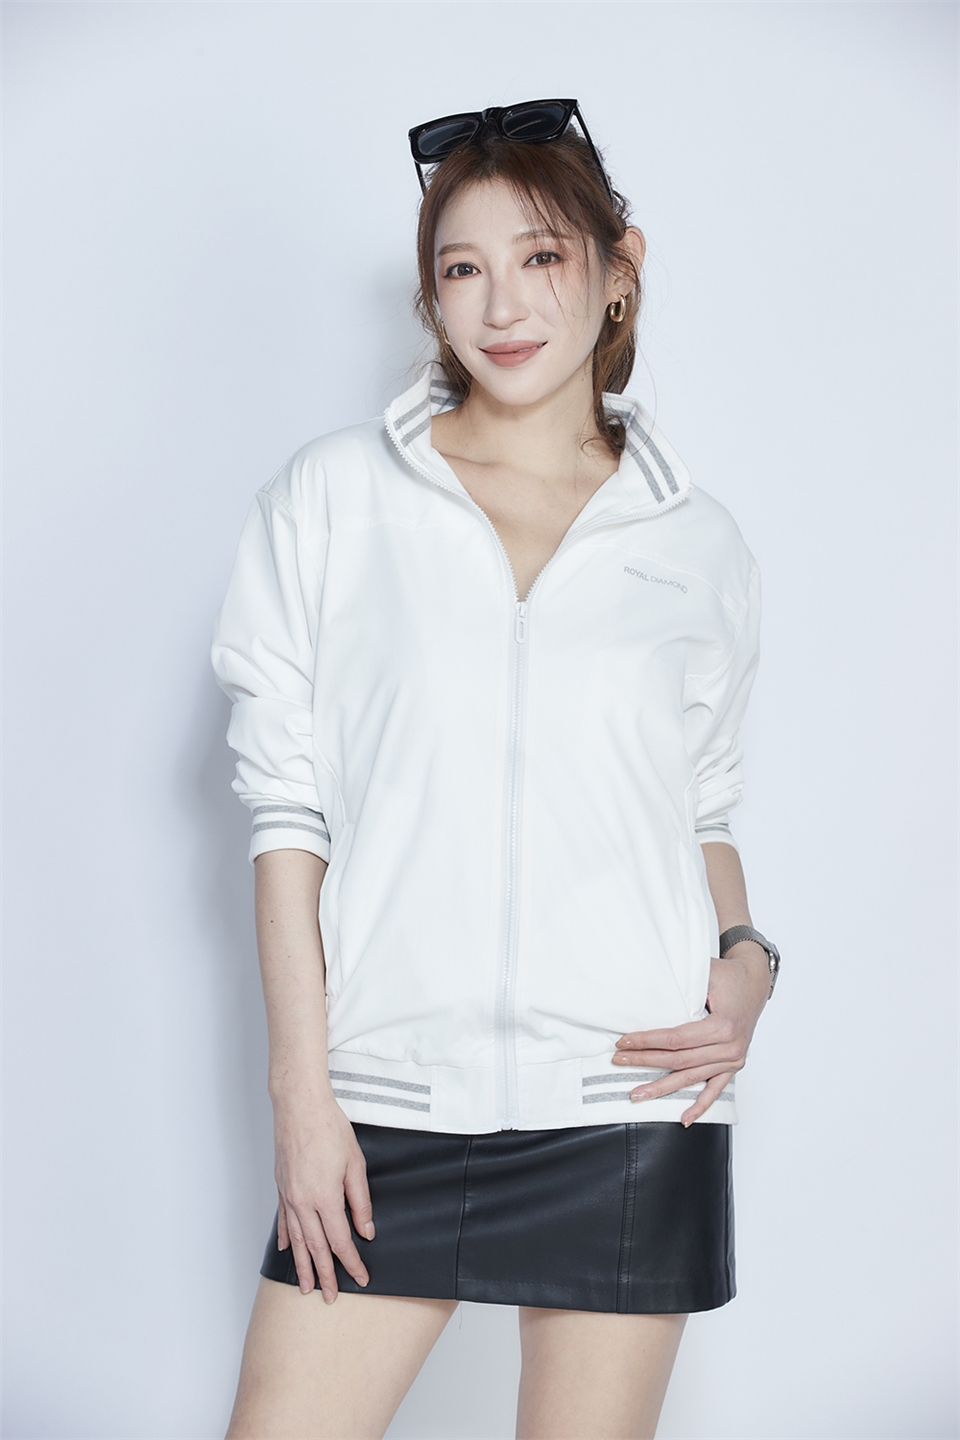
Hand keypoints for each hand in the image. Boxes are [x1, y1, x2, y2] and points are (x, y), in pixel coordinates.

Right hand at [273, 1094, 374, 1300]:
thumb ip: (361, 1200)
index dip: (351, 1263)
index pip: (340, 1242)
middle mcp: (303, 1203)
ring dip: (302, 1265)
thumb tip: (366, 1230)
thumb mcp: (355, 1163)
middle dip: (325, 1275)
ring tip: (306, 1286)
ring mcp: (289, 1196)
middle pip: (316, 1248)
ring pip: (297, 1240)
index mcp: (325, 1198)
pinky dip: (286, 1238)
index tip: (361, 1278)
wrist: (299, 1105)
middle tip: (331, 1297)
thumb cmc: (329, 1127)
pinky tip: (287, 1250)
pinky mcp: (281, 1187)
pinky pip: (283, 1220)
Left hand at [612, 944, 770, 1124]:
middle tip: (619, 1062)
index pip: (676, 1039)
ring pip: (691, 1078)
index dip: (647, 1041)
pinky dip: (700, 1105)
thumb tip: (645, 995)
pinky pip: (715, 1089)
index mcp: (723, 1026)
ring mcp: (733, 1060)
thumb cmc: (729, 976)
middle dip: (646, 1061)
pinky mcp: (734, 1065)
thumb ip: (680, 989)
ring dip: (663, 1088)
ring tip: (637, 1094)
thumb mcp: (704, 974)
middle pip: (679, 1060)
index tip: (624, 1042)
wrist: (755, 981)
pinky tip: (684, 1118)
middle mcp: (730, 1047)